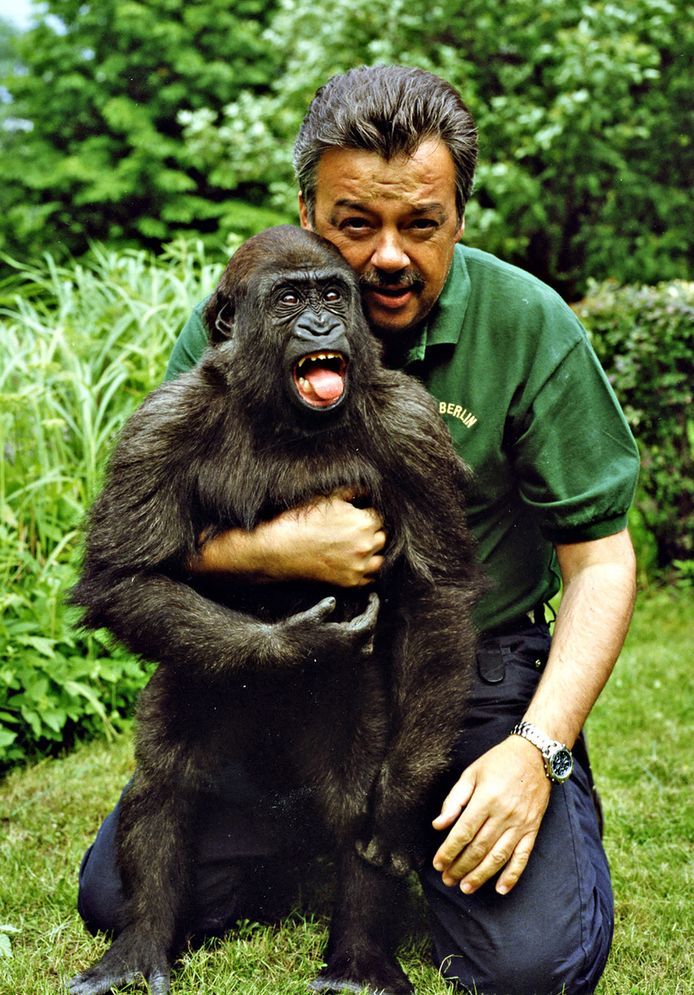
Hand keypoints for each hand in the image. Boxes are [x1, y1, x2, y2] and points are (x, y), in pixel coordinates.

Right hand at [192, 486, 386, 586]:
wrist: (280, 549)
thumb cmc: (301, 521)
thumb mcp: (326, 499)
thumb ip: (351, 493)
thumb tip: (366, 490)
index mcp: (363, 522)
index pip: (378, 517)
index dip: (367, 516)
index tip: (357, 517)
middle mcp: (366, 545)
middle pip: (381, 537)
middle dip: (371, 533)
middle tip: (354, 533)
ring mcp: (359, 566)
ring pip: (379, 559)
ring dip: (372, 553)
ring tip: (356, 549)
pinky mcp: (350, 582)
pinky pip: (369, 579)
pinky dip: (365, 572)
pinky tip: (353, 564)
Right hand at [276, 591, 379, 664]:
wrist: (278, 656)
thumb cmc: (293, 634)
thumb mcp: (310, 616)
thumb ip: (325, 608)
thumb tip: (333, 601)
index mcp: (346, 640)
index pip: (370, 623)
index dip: (373, 608)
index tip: (372, 595)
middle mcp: (347, 654)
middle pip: (369, 638)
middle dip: (369, 622)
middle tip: (364, 608)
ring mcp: (340, 664)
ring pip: (363, 651)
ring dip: (363, 637)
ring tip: (355, 623)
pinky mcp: (332, 669)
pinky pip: (351, 657)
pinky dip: (353, 645)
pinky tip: (341, 637)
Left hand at [431, 736, 550, 894]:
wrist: (536, 755)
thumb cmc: (499, 762)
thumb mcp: (472, 773)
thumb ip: (454, 800)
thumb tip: (438, 825)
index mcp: (486, 799)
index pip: (463, 832)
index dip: (448, 851)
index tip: (437, 864)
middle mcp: (504, 814)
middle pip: (479, 848)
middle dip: (460, 867)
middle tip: (447, 880)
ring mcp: (520, 824)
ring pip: (498, 857)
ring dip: (481, 875)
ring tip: (466, 888)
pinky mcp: (533, 829)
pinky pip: (523, 857)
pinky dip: (512, 875)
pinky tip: (500, 889)